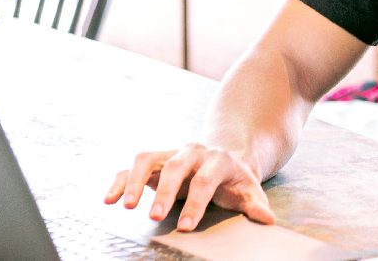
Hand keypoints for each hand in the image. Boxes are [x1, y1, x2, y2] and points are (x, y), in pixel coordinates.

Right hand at [104, 143, 275, 230]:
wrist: (224, 158)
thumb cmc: (235, 180)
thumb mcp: (249, 190)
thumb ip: (256, 205)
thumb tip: (268, 220)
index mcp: (218, 160)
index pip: (205, 180)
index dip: (195, 203)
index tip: (185, 226)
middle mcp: (192, 152)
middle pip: (176, 168)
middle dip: (165, 192)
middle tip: (154, 217)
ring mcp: (171, 154)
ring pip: (148, 159)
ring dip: (136, 182)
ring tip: (126, 207)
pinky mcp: (155, 161)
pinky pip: (132, 167)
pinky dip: (120, 181)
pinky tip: (109, 199)